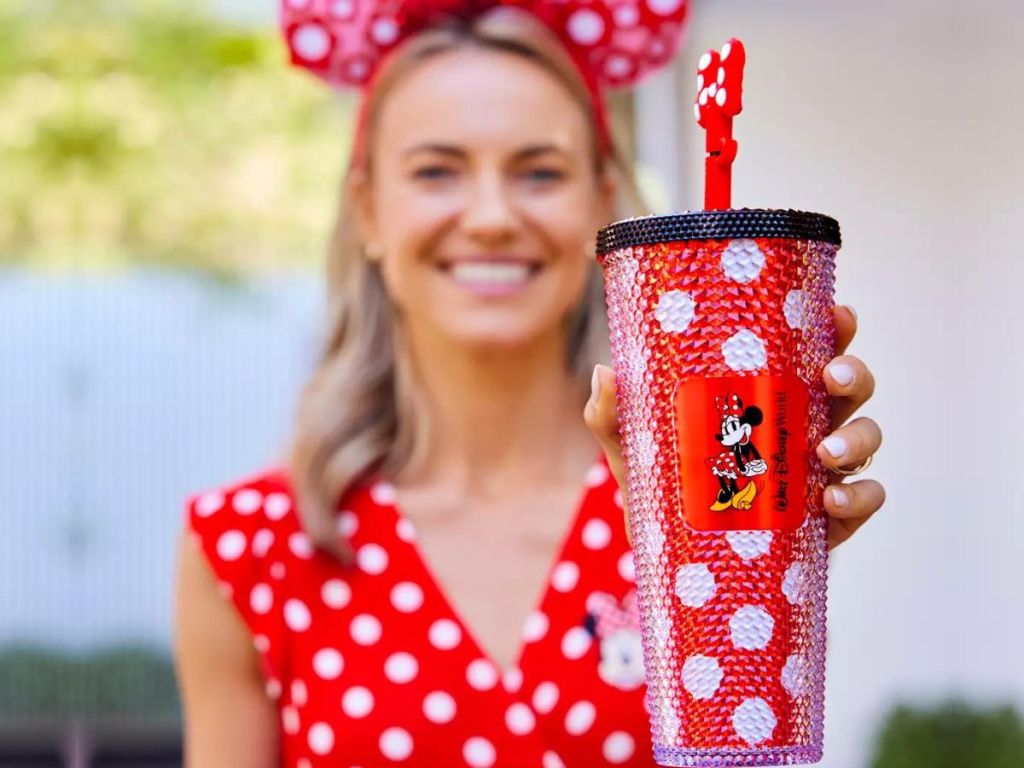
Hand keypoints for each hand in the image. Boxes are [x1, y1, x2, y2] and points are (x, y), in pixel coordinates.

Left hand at [584, 304, 883, 550]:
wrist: (673, 562)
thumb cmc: (660, 487)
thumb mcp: (632, 450)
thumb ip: (611, 415)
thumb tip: (605, 373)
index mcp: (765, 394)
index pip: (809, 350)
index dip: (833, 328)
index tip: (836, 314)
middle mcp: (802, 424)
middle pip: (848, 386)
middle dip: (852, 374)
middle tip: (830, 377)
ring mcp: (819, 471)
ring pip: (866, 437)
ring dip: (858, 437)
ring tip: (826, 452)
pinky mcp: (829, 519)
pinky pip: (866, 499)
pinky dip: (860, 497)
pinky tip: (831, 501)